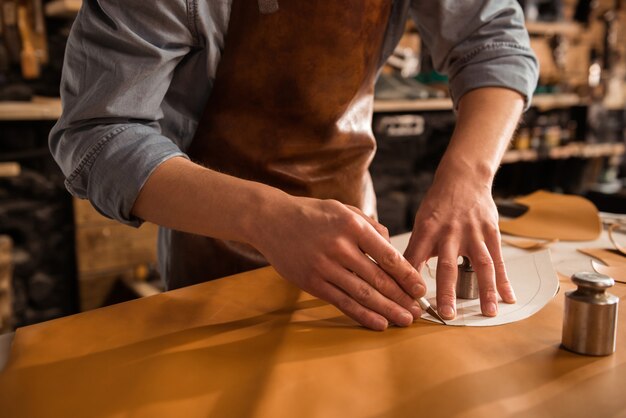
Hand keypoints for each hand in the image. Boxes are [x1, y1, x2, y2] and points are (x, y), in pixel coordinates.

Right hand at [252, 195, 426, 330]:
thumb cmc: (311, 214)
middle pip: (378, 278)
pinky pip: (341, 302)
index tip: (420, 289)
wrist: (271, 220)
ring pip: (362, 293)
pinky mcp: (311, 281)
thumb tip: (392, 247)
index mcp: (352, 225)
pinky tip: (379, 323)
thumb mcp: (343, 209)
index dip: (407, 276)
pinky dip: (362, 315)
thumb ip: (370, 226)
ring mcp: (324, 266)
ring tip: (405, 320)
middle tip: (418, 311)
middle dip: (402, 297)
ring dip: (387, 310)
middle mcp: (339, 246)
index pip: (388, 256)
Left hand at [403, 171, 515, 320]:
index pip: (414, 259)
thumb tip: (402, 278)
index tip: (408, 303)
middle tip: (447, 315)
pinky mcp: (490, 232)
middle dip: (446, 292)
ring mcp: (473, 233)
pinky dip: (504, 280)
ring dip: (485, 290)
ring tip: (487, 313)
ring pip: (481, 264)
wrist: (464, 178)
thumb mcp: (421, 223)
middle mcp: (449, 232)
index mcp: (426, 230)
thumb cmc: (438, 204)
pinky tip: (508, 297)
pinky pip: (498, 259)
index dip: (410, 281)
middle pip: (447, 266)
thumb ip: (416, 250)